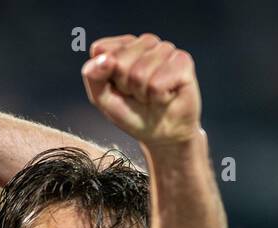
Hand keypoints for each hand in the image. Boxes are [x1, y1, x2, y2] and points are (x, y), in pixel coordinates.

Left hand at [81, 33, 200, 147]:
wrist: (162, 133)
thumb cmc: (133, 113)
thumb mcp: (103, 98)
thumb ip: (94, 76)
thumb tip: (103, 58)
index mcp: (123, 46)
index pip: (101, 49)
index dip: (105, 77)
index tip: (118, 88)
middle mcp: (144, 43)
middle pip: (119, 61)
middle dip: (125, 87)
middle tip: (137, 95)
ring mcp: (165, 49)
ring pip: (139, 73)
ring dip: (142, 94)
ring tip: (151, 97)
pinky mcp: (183, 61)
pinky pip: (157, 84)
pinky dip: (158, 99)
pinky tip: (165, 97)